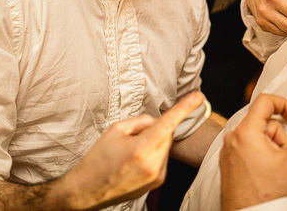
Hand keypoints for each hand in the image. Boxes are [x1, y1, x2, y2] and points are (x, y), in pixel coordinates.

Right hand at [55, 92, 205, 209]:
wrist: (87, 190)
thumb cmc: (98, 158)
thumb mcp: (116, 129)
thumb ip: (141, 121)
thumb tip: (157, 122)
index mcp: (142, 148)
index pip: (168, 123)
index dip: (185, 107)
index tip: (198, 97)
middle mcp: (154, 164)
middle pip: (166, 134)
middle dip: (153, 130)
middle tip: (131, 138)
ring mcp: (157, 176)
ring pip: (164, 146)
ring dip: (153, 143)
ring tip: (130, 154)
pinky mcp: (158, 182)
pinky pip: (162, 158)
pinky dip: (152, 155)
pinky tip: (134, 162)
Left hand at [220, 94, 286, 209]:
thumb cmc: (266, 194)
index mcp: (246, 132)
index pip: (266, 101)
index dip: (285, 106)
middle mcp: (233, 137)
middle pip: (263, 122)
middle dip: (280, 136)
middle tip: (285, 155)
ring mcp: (228, 150)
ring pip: (256, 135)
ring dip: (271, 146)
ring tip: (275, 167)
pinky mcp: (228, 161)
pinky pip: (247, 146)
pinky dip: (259, 153)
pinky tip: (265, 171)